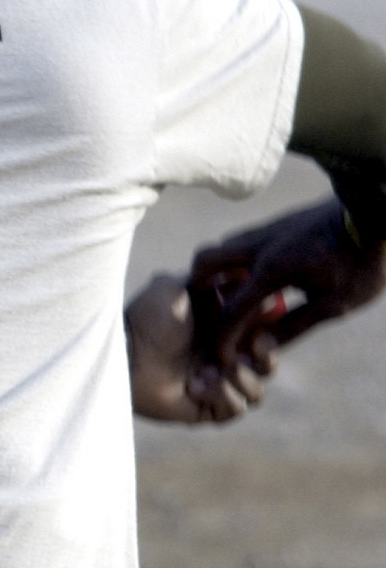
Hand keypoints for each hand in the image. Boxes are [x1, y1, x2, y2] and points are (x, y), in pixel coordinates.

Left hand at [125, 271, 274, 424]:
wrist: (124, 354)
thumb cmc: (147, 319)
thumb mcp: (177, 287)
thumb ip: (212, 278)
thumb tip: (244, 270)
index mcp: (222, 330)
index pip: (265, 333)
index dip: (271, 332)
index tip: (261, 328)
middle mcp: (222, 358)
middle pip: (268, 364)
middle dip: (265, 357)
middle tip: (247, 351)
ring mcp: (216, 385)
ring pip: (256, 389)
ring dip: (239, 378)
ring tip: (207, 370)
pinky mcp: (206, 409)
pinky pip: (237, 409)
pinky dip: (222, 396)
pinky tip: (195, 386)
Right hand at [188, 198, 385, 372]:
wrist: (375, 211)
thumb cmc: (360, 261)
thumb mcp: (334, 304)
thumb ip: (293, 326)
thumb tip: (260, 350)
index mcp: (270, 271)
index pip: (230, 311)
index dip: (222, 339)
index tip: (223, 355)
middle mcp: (258, 247)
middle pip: (205, 262)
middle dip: (198, 289)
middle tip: (212, 311)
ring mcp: (266, 230)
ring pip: (222, 247)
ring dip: (218, 272)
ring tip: (236, 295)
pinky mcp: (277, 223)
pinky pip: (241, 241)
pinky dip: (235, 261)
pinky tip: (258, 275)